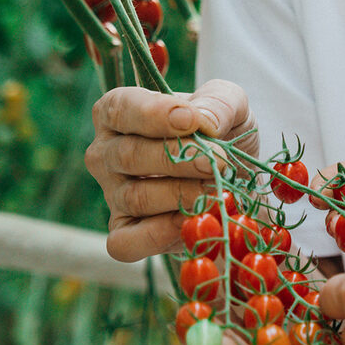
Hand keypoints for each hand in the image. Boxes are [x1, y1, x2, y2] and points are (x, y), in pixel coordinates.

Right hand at [84, 79, 256, 260]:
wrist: (238, 180)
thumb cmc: (223, 133)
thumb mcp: (230, 104)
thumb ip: (218, 103)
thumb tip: (201, 121)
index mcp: (120, 112)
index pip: (121, 108)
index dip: (154, 114)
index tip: (192, 121)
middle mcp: (106, 153)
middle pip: (129, 155)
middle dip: (179, 158)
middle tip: (218, 160)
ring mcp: (112, 196)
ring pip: (136, 197)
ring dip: (183, 195)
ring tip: (217, 189)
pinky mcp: (123, 234)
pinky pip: (126, 242)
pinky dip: (162, 234)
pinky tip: (193, 220)